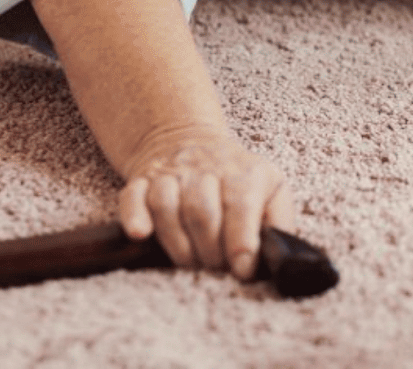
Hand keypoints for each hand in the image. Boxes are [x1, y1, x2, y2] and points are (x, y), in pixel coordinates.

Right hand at [118, 125, 295, 280]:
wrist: (191, 141)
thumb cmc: (237, 180)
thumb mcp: (271, 190)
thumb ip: (279, 220)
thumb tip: (278, 253)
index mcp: (244, 172)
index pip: (241, 205)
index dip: (241, 242)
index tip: (242, 271)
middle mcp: (205, 168)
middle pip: (202, 211)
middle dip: (209, 250)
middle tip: (215, 268)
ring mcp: (171, 173)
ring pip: (167, 205)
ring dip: (177, 243)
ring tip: (189, 261)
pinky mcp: (142, 180)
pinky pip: (132, 197)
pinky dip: (134, 217)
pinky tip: (141, 234)